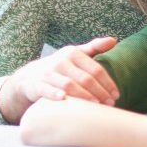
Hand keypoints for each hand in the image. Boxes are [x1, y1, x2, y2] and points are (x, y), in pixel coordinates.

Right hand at [0, 36, 119, 121]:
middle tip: (110, 103)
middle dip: (100, 92)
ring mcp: (47, 73)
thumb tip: (113, 40)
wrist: (29, 76)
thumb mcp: (76, 54)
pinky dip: (55, 94)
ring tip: (97, 106)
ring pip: (69, 85)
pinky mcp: (36, 84)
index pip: (95, 69)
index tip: (116, 95)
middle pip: (85, 79)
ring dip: (84, 96)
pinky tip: (65, 99)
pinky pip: (46, 90)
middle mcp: (60, 61)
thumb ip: (94, 47)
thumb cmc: (61, 66)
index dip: (108, 83)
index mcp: (73, 53)